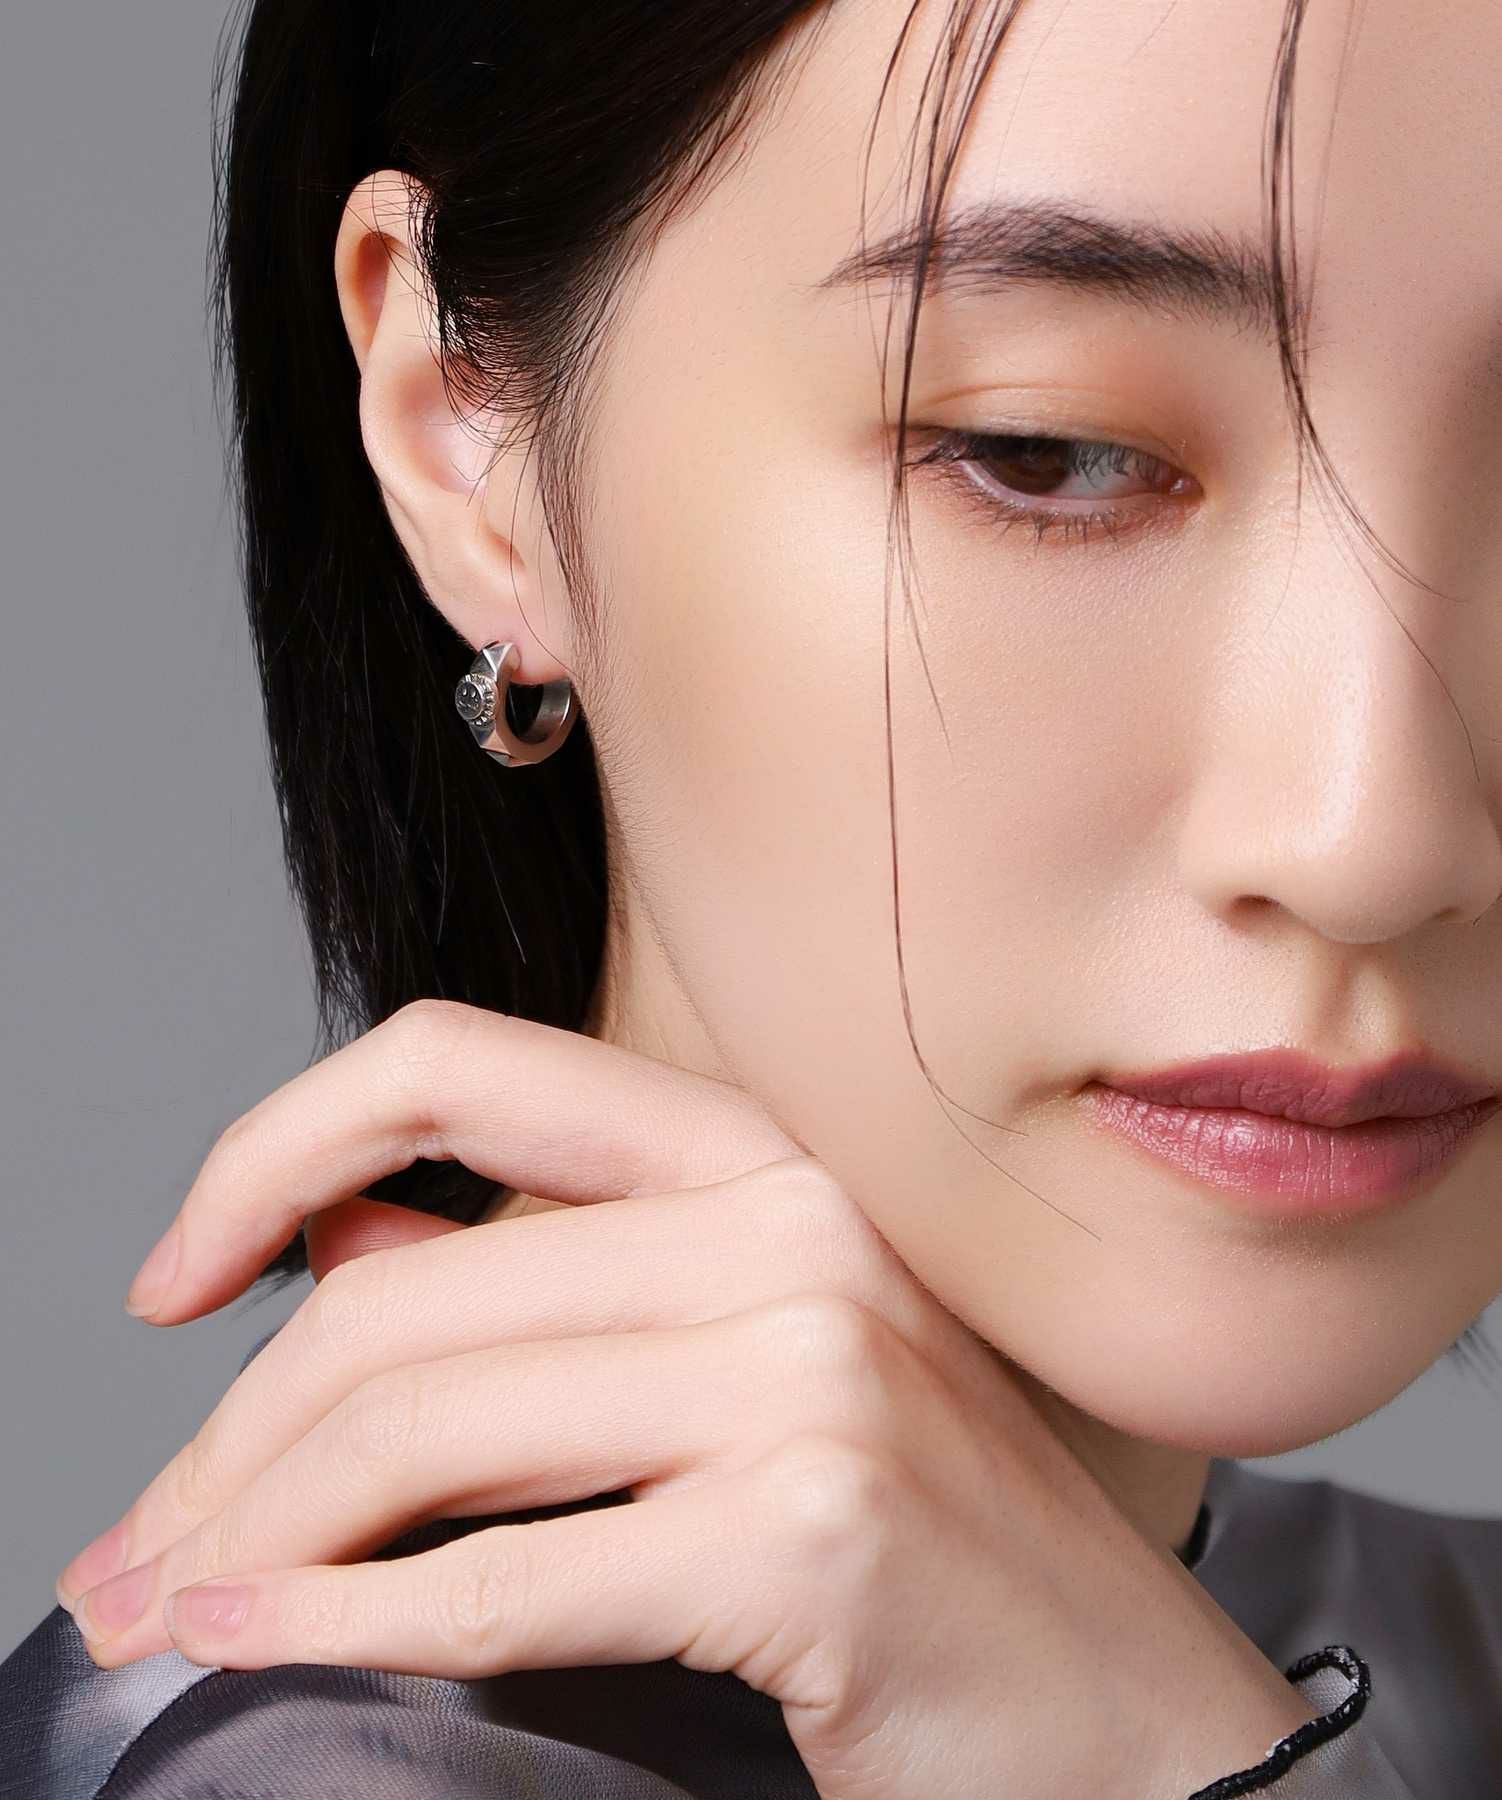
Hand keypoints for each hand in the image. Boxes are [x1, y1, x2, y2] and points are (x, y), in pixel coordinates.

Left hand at [56, 1001, 1315, 1799]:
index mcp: (762, 1157)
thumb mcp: (744, 1367)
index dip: (275, 1145)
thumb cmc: (934, 1547)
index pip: (458, 1065)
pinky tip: (269, 1652)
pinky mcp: (816, 1528)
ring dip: (260, 1539)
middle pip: (406, 1294)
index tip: (178, 1273)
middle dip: (231, 1435)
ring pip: (430, 1427)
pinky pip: (513, 1576)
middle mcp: (789, 1225)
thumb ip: (548, 1292)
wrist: (1133, 1722)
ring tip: (174, 1612)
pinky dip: (355, 1626)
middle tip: (139, 1550)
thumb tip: (334, 1238)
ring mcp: (814, 1366)